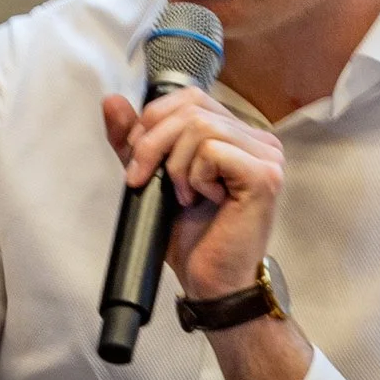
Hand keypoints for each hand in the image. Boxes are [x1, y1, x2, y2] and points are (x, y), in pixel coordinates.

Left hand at [100, 88, 285, 305]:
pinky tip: (202, 200)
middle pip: (192, 109)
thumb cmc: (192, 236)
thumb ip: (135, 140)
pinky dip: (194, 177)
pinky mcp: (264, 175)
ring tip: (182, 196)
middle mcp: (259, 140)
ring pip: (200, 127)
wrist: (211, 281)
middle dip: (153, 143)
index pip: (192, 98)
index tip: (138, 158)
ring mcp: (267, 156)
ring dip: (175, 165)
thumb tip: (112, 101)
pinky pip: (213, 151)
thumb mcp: (152, 178)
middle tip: (143, 179)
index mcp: (238, 135)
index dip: (155, 119)